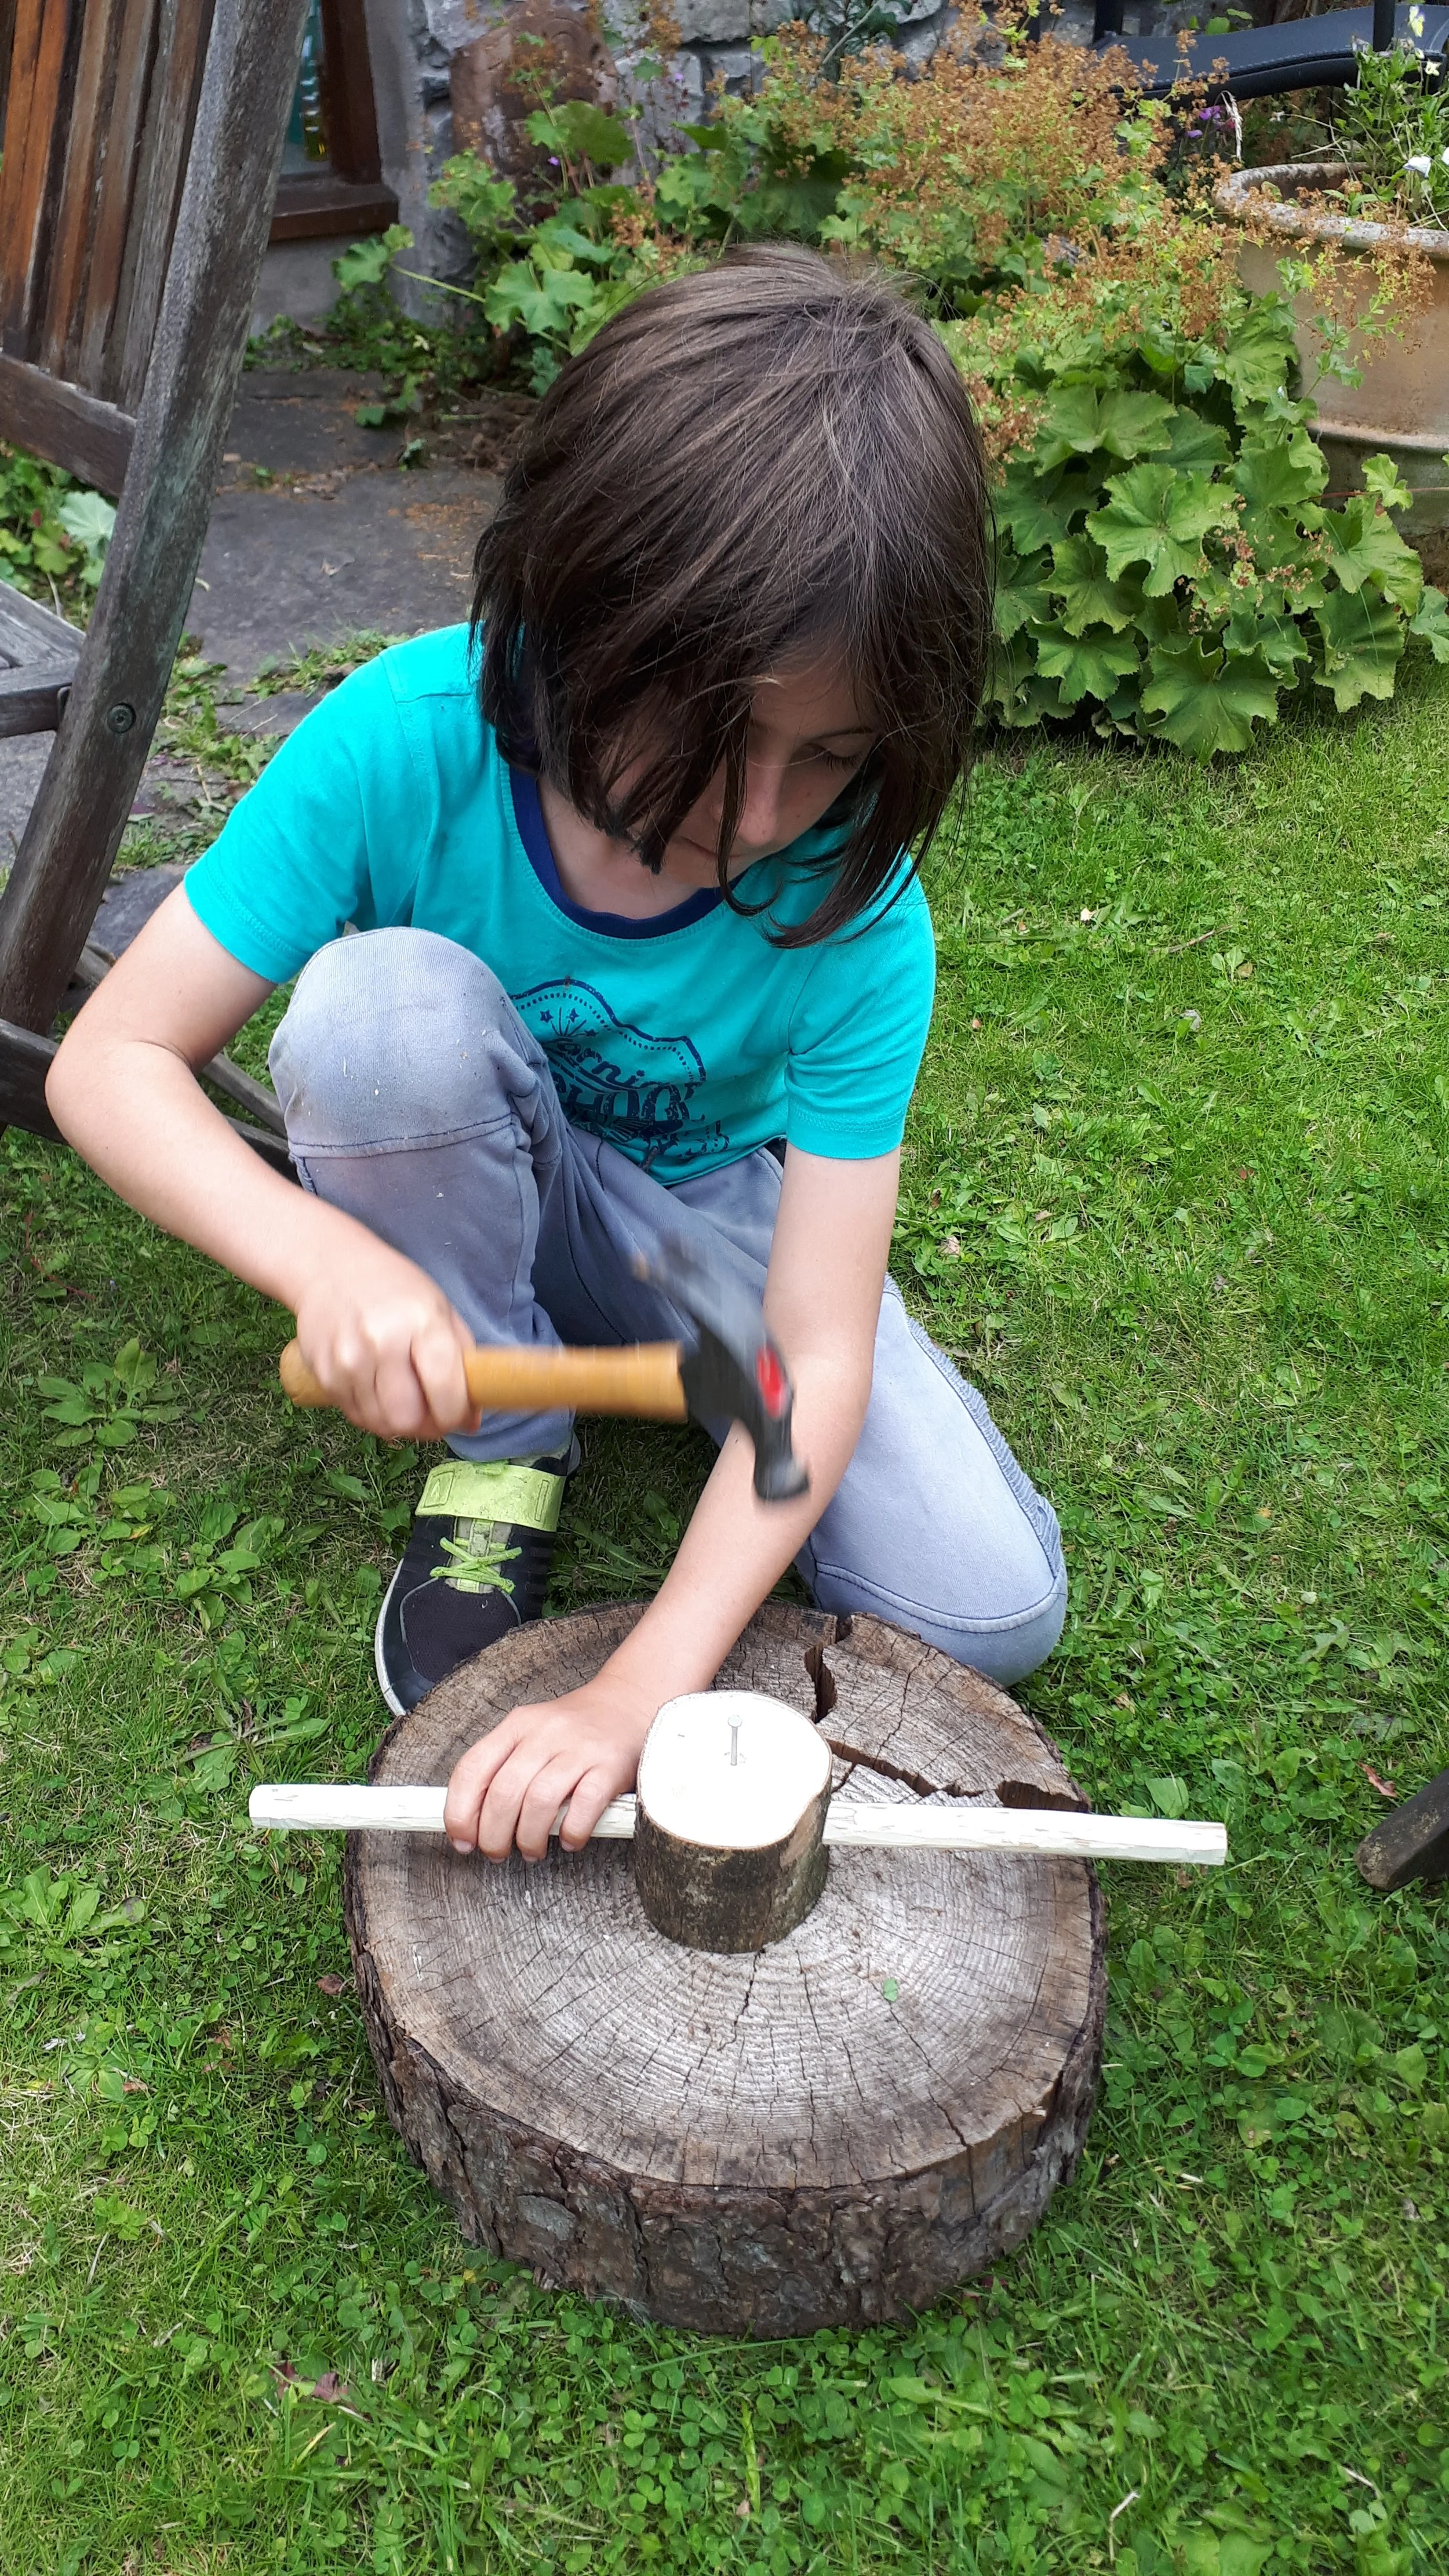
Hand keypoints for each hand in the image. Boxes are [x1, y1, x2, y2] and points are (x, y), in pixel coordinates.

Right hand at [292, 1239, 479, 1440]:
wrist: (330, 1267)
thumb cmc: (396, 1289)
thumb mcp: (440, 1310)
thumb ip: (462, 1363)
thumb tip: (472, 1421)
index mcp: (422, 1323)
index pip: (444, 1390)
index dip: (455, 1415)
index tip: (459, 1416)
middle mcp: (383, 1342)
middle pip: (408, 1418)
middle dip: (426, 1427)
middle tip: (431, 1415)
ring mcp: (349, 1359)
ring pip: (380, 1423)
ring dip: (398, 1423)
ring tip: (405, 1401)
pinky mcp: (324, 1372)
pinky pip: (354, 1415)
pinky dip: (371, 1413)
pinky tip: (378, 1391)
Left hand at [444, 1673, 657, 1861]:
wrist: (629, 1702)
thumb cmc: (574, 1728)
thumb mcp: (531, 1733)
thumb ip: (502, 1766)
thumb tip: (471, 1819)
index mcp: (517, 1725)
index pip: (473, 1769)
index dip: (460, 1812)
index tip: (462, 1840)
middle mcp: (545, 1733)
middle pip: (504, 1792)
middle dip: (494, 1836)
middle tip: (497, 1853)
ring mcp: (579, 1749)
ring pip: (540, 1802)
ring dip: (529, 1839)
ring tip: (531, 1851)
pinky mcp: (609, 1766)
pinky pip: (583, 1807)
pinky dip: (571, 1832)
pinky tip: (569, 1841)